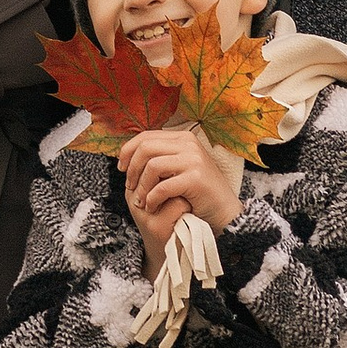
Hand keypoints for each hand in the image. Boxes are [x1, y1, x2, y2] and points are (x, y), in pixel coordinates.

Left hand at [120, 125, 243, 269]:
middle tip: (129, 187)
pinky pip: (162, 186)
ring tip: (141, 201)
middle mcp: (189, 143)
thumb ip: (160, 158)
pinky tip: (151, 207)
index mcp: (183, 138)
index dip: (128, 151)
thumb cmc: (198, 193)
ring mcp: (194, 159)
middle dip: (132, 169)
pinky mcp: (196, 178)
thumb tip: (128, 154)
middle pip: (146, 148)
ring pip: (152, 166)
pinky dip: (152, 198)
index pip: (146, 136)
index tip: (121, 168)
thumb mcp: (178, 168)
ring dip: (141, 186)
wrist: (225, 212)